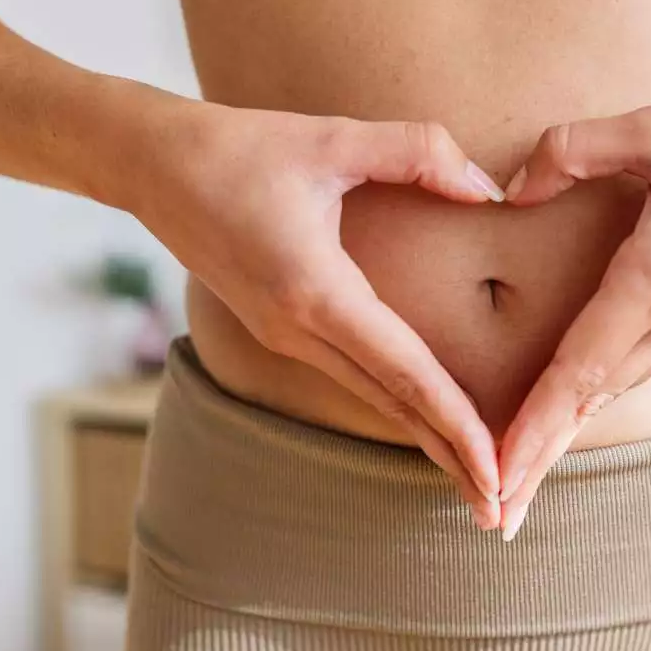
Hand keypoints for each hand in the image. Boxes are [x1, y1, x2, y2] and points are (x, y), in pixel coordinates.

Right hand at [126, 101, 507, 518]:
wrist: (148, 165)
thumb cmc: (238, 146)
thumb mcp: (332, 135)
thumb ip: (419, 151)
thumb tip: (490, 192)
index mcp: (315, 292)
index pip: (404, 373)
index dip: (456, 425)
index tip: (495, 472)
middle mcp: (300, 331)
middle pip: (394, 408)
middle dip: (451, 461)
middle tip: (502, 514)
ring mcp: (287, 339)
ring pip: (373, 403)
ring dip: (427, 443)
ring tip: (476, 485)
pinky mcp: (282, 332)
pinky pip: (354, 382)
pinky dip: (399, 410)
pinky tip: (429, 429)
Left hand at [496, 92, 650, 537]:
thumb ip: (573, 149)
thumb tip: (510, 188)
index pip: (582, 365)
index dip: (536, 425)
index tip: (501, 477)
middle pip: (594, 401)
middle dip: (541, 458)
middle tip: (494, 518)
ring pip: (616, 392)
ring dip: (565, 437)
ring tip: (519, 480)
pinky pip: (639, 369)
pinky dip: (594, 401)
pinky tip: (567, 415)